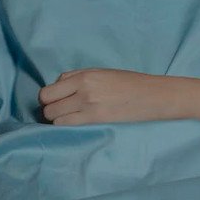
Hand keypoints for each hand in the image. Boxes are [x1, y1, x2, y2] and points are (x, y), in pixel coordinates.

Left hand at [39, 68, 180, 124]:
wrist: (151, 96)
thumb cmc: (128, 83)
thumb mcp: (101, 72)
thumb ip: (76, 77)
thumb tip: (57, 86)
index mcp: (83, 76)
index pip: (48, 90)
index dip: (48, 98)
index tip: (55, 101)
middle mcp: (82, 90)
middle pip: (47, 105)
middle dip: (50, 109)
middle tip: (61, 111)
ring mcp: (88, 106)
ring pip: (54, 117)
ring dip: (57, 119)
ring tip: (69, 118)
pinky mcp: (95, 120)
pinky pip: (66, 125)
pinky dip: (65, 126)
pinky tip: (75, 124)